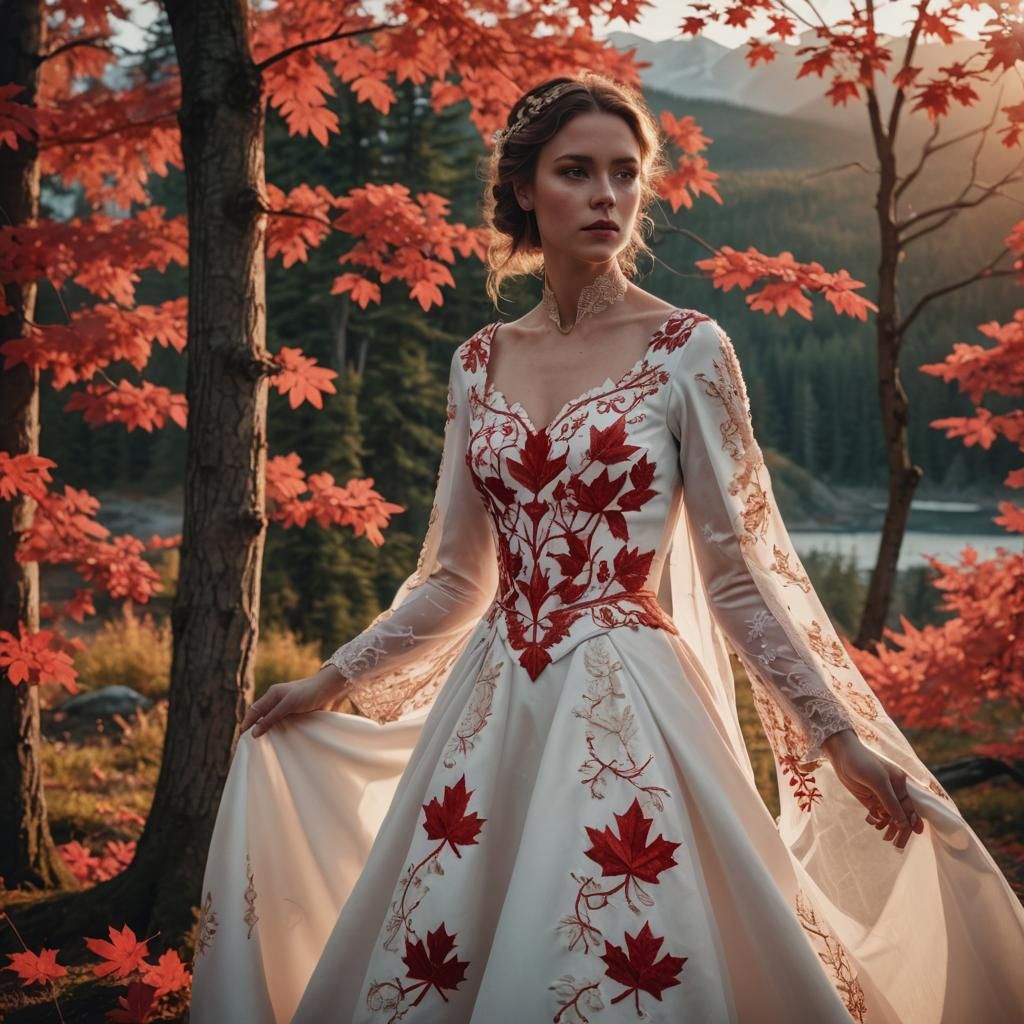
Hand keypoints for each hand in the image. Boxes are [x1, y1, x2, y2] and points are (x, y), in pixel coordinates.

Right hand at [240, 667, 351, 737]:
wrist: (331, 689)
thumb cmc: (309, 693)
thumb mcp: (287, 705)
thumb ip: (271, 718)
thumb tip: (254, 732)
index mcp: (273, 694)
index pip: (254, 710)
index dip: (247, 723)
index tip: (242, 738)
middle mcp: (279, 701)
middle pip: (262, 716)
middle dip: (256, 729)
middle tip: (251, 745)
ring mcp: (288, 708)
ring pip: (274, 722)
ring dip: (270, 732)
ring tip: (265, 746)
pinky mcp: (298, 714)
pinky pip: (285, 725)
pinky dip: (281, 733)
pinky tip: (281, 742)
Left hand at [822, 729, 924, 849]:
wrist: (841, 754)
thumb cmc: (862, 762)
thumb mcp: (878, 782)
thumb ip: (891, 802)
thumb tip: (903, 823)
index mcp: (900, 784)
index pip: (909, 808)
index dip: (912, 823)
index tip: (914, 835)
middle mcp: (893, 791)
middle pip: (901, 815)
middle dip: (901, 830)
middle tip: (897, 845)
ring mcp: (880, 795)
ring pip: (890, 816)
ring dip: (889, 827)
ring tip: (886, 839)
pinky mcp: (869, 798)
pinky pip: (878, 813)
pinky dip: (878, 820)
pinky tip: (874, 824)